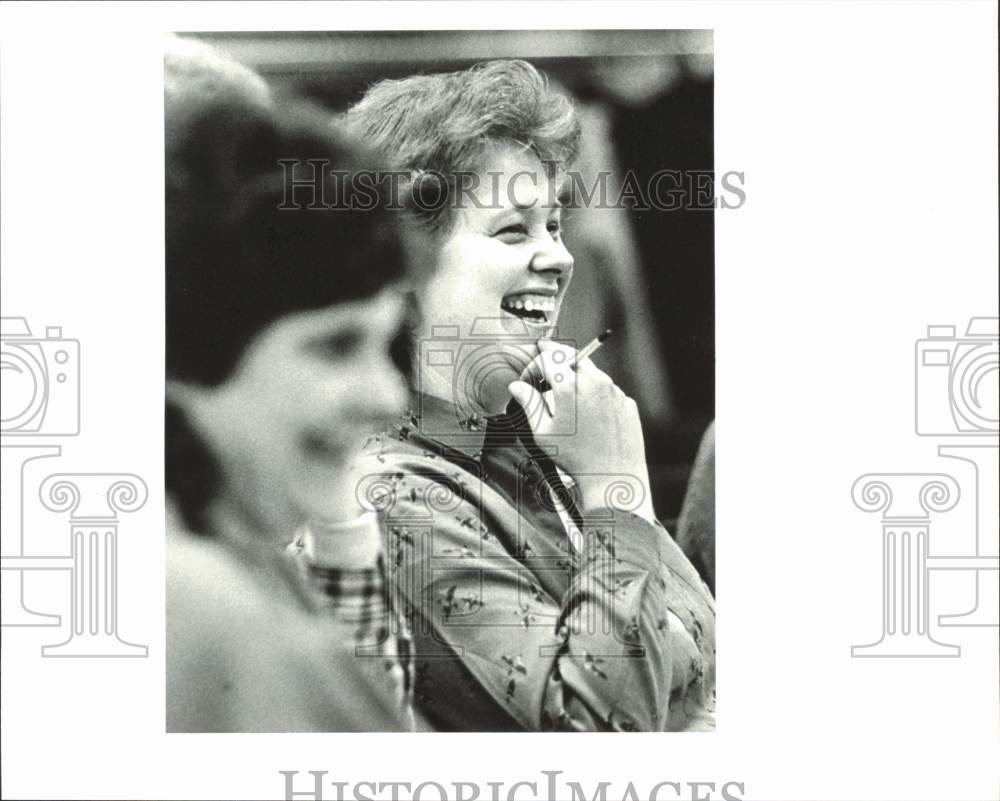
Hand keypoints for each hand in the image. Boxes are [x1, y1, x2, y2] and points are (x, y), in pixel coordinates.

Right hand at [508, 339, 654, 521]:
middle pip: (571, 355)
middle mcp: (594, 382)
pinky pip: (606, 388)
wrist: (613, 476)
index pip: (547, 358)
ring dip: (575, 372)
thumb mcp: (543, 433)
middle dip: (554, 354)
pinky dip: (594, 390)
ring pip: (591, 369)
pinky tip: (586, 409)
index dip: (533, 365)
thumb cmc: (575, 459)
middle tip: (543, 352)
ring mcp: (613, 390)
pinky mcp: (625, 401)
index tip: (528, 379)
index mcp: (569, 387)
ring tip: (563, 388)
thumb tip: (517, 386)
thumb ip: (529, 404)